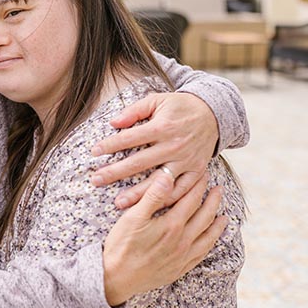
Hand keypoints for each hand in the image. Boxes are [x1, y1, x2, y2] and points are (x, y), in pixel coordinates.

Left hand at [90, 92, 218, 208]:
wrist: (214, 113)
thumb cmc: (180, 106)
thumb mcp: (157, 100)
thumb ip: (135, 110)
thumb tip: (113, 122)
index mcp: (162, 127)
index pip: (129, 138)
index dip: (110, 145)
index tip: (93, 152)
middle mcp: (174, 145)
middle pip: (139, 162)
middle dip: (115, 172)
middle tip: (95, 180)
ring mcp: (186, 160)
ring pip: (158, 181)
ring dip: (137, 193)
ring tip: (118, 202)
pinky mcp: (196, 170)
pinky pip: (181, 190)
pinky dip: (166, 200)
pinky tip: (150, 207)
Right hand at [102, 170, 226, 305]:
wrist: (116, 278)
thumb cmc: (121, 245)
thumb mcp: (133, 217)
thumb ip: (153, 196)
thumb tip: (168, 175)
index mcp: (172, 225)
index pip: (191, 200)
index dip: (199, 186)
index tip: (204, 175)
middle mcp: (182, 241)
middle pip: (204, 217)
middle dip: (213, 201)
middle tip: (219, 189)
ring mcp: (182, 257)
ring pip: (208, 237)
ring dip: (217, 224)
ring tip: (224, 216)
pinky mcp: (179, 269)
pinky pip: (202, 255)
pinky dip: (210, 245)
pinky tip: (211, 241)